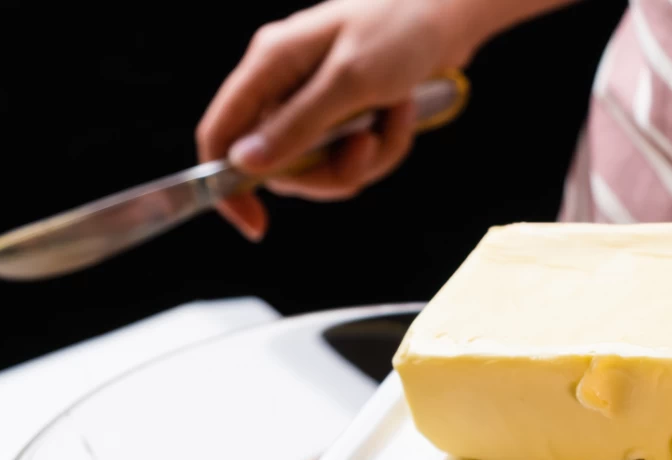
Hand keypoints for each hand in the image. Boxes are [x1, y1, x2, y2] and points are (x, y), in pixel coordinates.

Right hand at [196, 0, 476, 240]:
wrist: (451, 10)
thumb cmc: (400, 28)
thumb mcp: (350, 81)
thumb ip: (297, 125)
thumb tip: (244, 164)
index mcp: (270, 65)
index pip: (220, 134)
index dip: (227, 186)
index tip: (255, 226)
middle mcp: (285, 83)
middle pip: (280, 165)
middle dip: (331, 170)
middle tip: (368, 146)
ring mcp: (317, 99)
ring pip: (323, 166)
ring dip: (368, 157)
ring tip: (396, 114)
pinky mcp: (347, 110)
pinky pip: (354, 154)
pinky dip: (386, 143)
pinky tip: (403, 110)